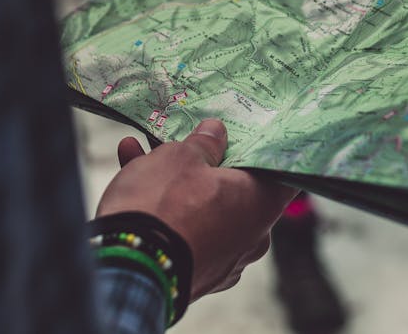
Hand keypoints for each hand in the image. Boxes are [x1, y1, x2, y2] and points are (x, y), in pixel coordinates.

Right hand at [96, 119, 297, 298]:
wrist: (126, 270)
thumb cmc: (165, 205)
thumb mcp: (182, 157)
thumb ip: (204, 143)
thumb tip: (216, 133)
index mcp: (262, 205)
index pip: (281, 173)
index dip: (266, 150)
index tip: (252, 133)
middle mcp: (251, 238)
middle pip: (232, 188)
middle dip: (204, 163)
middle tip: (184, 140)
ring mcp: (221, 262)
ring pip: (201, 208)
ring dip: (172, 180)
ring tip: (140, 149)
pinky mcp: (190, 274)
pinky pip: (182, 231)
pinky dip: (162, 207)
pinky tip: (130, 172)